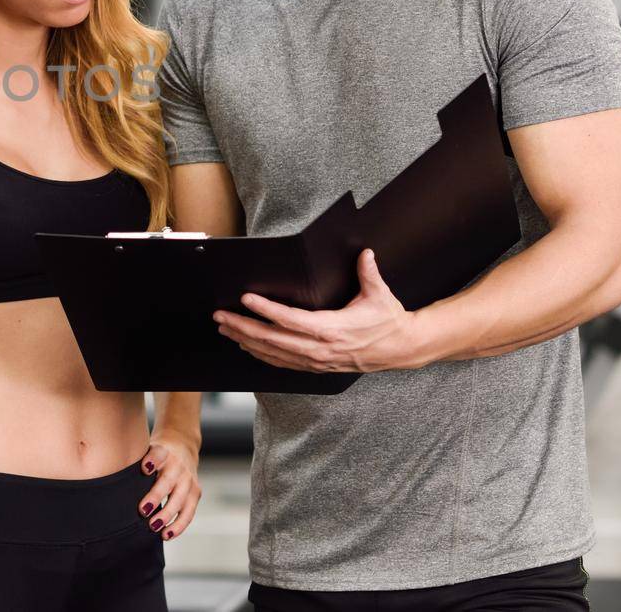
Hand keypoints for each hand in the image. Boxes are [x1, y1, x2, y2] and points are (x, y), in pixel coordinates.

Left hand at [138, 432, 200, 540]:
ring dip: (167, 515)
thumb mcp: (147, 451)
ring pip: (180, 500)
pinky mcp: (196, 493)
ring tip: (154, 527)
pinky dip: (178, 526)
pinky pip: (188, 513)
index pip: (158, 454)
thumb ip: (135, 463)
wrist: (183, 448)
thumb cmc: (157, 456)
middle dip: (156, 497)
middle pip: (167, 482)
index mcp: (163, 452)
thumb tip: (113, 483)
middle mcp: (178, 465)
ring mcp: (188, 480)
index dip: (152, 461)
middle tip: (143, 511)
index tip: (145, 468)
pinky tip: (166, 535)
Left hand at [214, 249, 421, 372]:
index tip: (246, 299)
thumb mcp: (380, 295)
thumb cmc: (388, 321)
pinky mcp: (316, 366)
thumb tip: (364, 253)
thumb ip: (368, 272)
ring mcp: (317, 360)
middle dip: (243, 327)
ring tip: (225, 328)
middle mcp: (320, 347)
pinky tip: (247, 346)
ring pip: (273, 353)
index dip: (266, 310)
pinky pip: (282, 363)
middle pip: (273, 339)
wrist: (400, 349)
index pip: (290, 320)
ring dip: (246, 340)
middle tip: (220, 316)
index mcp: (332, 328)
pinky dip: (262, 355)